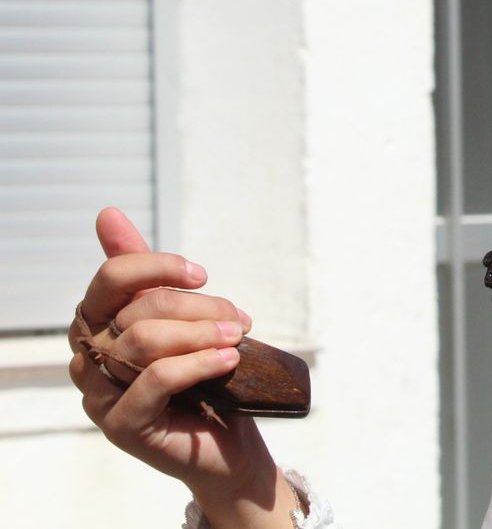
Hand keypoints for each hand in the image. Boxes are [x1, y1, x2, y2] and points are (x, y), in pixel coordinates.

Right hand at [68, 208, 296, 526]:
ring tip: (237, 338)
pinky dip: (198, 364)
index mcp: (97, 323)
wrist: (226, 441)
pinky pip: (154, 381)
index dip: (157, 267)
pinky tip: (229, 361)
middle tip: (238, 319)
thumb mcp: (183, 317)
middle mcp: (88, 357)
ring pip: (144, 343)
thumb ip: (148, 273)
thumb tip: (108, 213)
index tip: (201, 273)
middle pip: (137, 310)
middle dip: (197, 307)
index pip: (110, 279)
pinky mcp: (122, 426)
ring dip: (202, 334)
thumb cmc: (202, 374)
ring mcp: (99, 395)